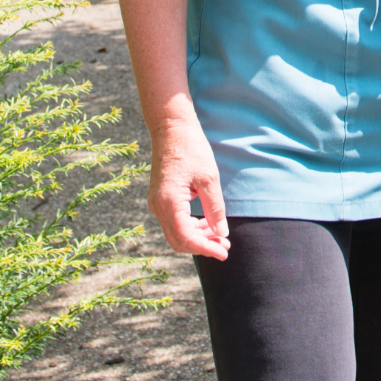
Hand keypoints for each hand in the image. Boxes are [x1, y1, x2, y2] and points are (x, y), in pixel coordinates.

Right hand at [148, 116, 229, 259]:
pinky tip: (206, 223)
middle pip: (179, 241)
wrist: (171, 127)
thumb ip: (215, 208)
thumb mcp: (209, 178)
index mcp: (169, 201)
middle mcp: (158, 206)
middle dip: (202, 246)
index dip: (206, 248)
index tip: (224, 252)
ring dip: (197, 238)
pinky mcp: (159, 198)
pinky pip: (173, 222)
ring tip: (219, 235)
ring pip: (175, 233)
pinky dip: (189, 227)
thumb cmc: (191, 148)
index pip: (187, 238)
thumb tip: (221, 233)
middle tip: (225, 246)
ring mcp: (156, 203)